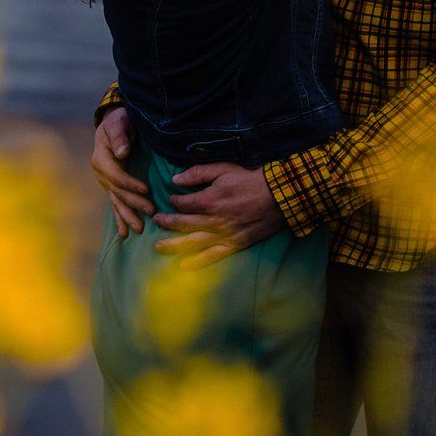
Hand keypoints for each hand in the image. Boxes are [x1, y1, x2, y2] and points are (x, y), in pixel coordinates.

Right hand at [91, 107, 153, 235]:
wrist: (113, 124)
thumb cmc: (119, 121)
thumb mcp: (119, 123)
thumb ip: (120, 136)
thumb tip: (122, 152)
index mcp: (101, 159)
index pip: (116, 176)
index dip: (131, 184)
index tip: (146, 190)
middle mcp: (101, 173)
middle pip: (118, 192)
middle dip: (134, 204)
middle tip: (151, 211)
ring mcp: (106, 181)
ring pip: (116, 201)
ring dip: (127, 216)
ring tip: (138, 229)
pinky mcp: (112, 186)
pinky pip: (116, 203)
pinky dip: (120, 217)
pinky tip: (124, 233)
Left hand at [151, 162, 285, 267]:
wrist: (280, 195)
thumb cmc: (251, 179)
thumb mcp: (223, 169)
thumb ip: (197, 173)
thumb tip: (175, 179)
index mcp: (208, 200)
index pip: (182, 203)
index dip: (174, 201)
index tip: (171, 199)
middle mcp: (213, 221)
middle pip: (182, 224)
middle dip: (166, 223)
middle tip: (156, 222)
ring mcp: (224, 235)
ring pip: (192, 242)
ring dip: (173, 245)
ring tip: (158, 247)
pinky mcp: (235, 244)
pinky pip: (213, 256)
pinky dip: (198, 261)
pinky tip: (185, 265)